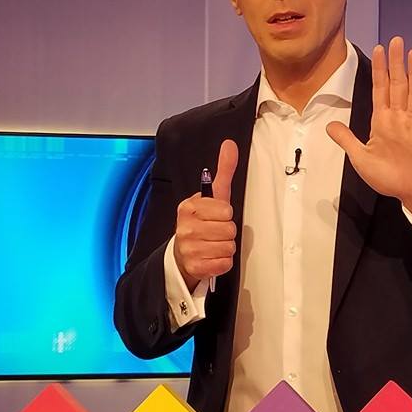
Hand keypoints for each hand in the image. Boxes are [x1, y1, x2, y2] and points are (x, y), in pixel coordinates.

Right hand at [173, 139, 238, 283]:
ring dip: (225, 248)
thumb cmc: (201, 224)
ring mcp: (188, 249)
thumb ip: (223, 171)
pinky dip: (222, 263)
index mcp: (188, 207)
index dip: (226, 215)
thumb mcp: (211, 198)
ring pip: (229, 247)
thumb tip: (230, 144)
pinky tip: (211, 258)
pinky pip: (224, 264)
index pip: (226, 211)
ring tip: (212, 245)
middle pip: (230, 230)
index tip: (215, 217)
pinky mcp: (194, 267)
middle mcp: (185, 228)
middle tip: (214, 233)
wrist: (181, 255)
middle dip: (227, 232)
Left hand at [328, 38, 411, 221]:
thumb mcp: (360, 158)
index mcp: (382, 121)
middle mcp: (399, 118)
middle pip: (398, 84)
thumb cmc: (388, 177)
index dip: (379, 69)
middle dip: (396, 63)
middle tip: (396, 40)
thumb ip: (347, 140)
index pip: (380, 89)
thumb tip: (329, 125)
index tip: (379, 49)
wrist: (411, 193)